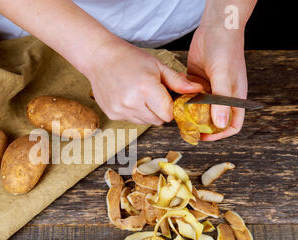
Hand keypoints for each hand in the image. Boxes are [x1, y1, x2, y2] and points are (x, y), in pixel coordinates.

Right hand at [83, 39, 202, 124]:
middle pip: (158, 121)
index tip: (168, 98)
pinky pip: (132, 120)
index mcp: (146, 88)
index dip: (171, 107)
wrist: (100, 58)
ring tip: (141, 95)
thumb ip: (177, 82)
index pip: (168, 113)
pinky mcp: (112, 114)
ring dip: (148, 113)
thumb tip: (197, 91)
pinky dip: (134, 112)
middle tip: (154, 95)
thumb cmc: (129, 59)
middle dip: (160, 111)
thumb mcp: (157, 66)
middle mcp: (131, 102)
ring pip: (145, 122)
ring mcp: (120, 110)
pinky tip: (129, 98)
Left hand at [187, 26, 247, 140]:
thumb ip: (220, 100)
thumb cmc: (226, 50)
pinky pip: (190, 98)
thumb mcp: (223, 76)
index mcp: (234, 98)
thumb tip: (220, 124)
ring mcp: (209, 90)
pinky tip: (174, 102)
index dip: (220, 134)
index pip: (232, 125)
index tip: (205, 137)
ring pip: (199, 110)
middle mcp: (222, 97)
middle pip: (213, 120)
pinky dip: (183, 102)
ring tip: (177, 118)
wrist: (215, 28)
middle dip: (201, 127)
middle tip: (186, 129)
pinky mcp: (197, 83)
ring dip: (190, 115)